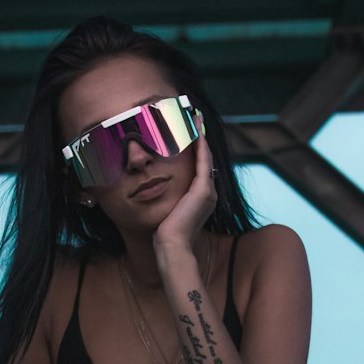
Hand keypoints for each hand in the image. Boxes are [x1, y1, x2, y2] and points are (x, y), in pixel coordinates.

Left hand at [153, 121, 217, 258]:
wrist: (172, 245)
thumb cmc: (165, 233)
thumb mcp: (168, 210)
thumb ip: (168, 199)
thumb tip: (154, 190)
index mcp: (202, 198)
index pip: (200, 167)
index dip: (197, 148)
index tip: (190, 132)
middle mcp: (209, 192)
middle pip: (205, 158)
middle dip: (200, 137)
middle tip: (195, 117)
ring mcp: (208, 191)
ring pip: (205, 156)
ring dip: (200, 136)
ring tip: (195, 118)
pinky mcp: (203, 190)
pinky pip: (202, 160)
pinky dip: (200, 144)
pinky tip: (195, 130)